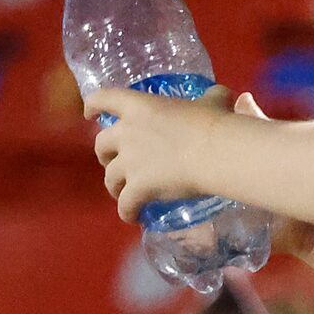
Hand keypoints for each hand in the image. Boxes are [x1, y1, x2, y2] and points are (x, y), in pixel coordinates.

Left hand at [90, 86, 249, 221]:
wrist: (214, 152)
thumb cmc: (214, 123)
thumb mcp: (214, 102)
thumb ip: (212, 98)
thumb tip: (225, 97)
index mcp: (140, 106)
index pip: (104, 98)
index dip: (93, 105)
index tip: (89, 113)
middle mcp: (127, 133)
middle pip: (101, 144)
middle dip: (104, 155)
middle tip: (114, 162)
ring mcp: (129, 162)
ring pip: (109, 177)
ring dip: (114, 186)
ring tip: (123, 195)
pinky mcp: (137, 188)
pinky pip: (124, 204)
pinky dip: (126, 212)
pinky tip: (133, 217)